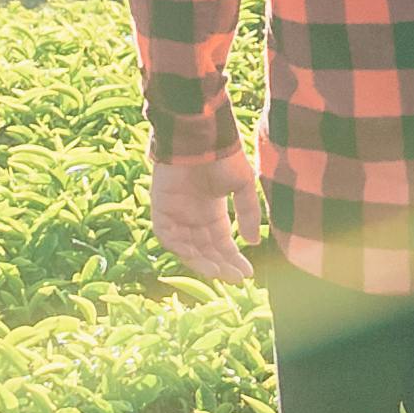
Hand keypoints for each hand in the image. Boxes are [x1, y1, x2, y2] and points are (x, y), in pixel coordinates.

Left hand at [149, 149, 264, 280]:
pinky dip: (181, 248)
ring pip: (187, 247)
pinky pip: (168, 236)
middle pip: (205, 249)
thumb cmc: (222, 155)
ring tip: (219, 272)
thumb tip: (253, 242)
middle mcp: (193, 215)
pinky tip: (199, 258)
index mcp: (212, 210)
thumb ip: (248, 212)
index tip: (247, 273)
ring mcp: (176, 213)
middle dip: (220, 265)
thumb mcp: (242, 185)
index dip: (233, 259)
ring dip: (202, 262)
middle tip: (235, 278)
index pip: (221, 243)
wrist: (199, 135)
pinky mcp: (160, 208)